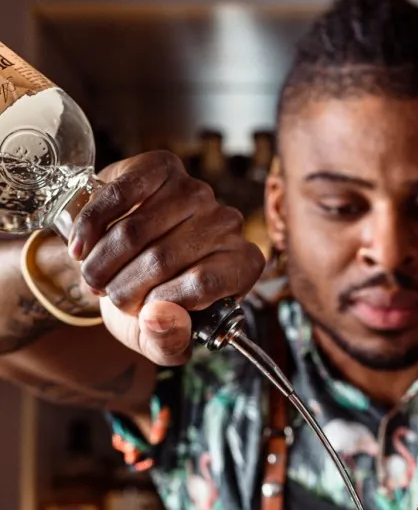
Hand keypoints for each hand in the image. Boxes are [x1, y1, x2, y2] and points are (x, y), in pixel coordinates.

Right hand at [67, 151, 264, 364]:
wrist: (125, 269)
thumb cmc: (152, 309)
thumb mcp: (162, 340)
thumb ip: (168, 342)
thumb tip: (159, 318)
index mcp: (243, 266)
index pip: (203, 284)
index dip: (161, 301)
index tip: (138, 313)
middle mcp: (228, 225)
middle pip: (164, 258)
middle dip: (123, 286)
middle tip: (106, 296)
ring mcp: (197, 192)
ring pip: (137, 229)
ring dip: (103, 260)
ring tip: (93, 276)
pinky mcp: (163, 168)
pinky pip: (121, 195)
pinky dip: (93, 225)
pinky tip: (82, 245)